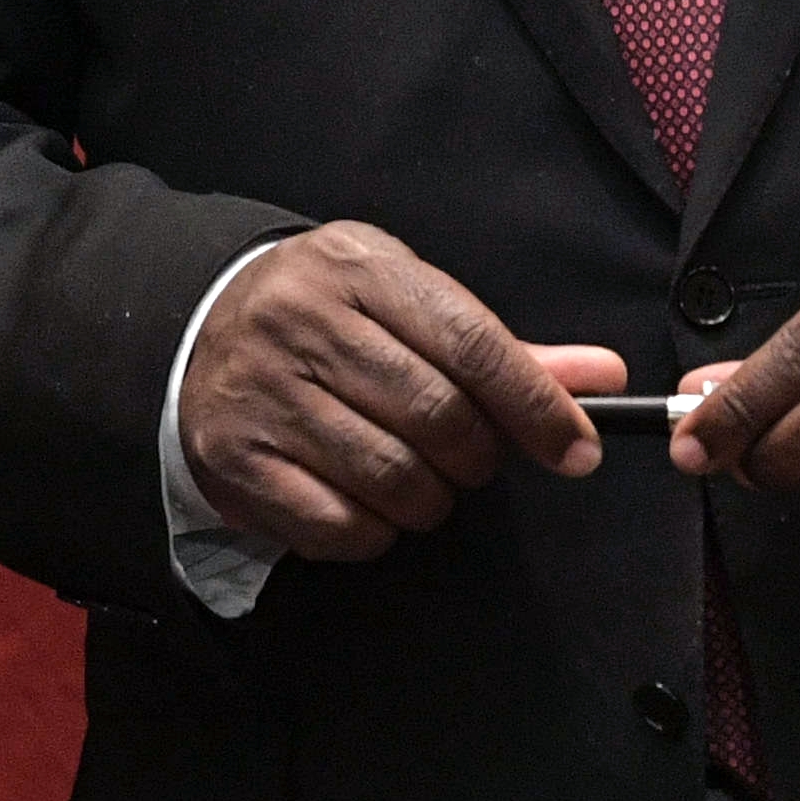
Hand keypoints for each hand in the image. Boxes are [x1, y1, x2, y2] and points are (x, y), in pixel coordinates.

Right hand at [179, 221, 622, 561]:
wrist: (196, 330)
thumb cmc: (329, 319)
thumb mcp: (406, 303)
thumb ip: (503, 348)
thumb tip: (604, 378)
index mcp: (356, 269)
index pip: (470, 341)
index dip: (536, 404)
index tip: (578, 450)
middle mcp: (301, 323)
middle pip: (438, 417)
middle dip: (478, 456)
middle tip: (472, 458)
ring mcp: (262, 393)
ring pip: (395, 479)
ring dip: (431, 499)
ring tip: (420, 479)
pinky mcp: (235, 460)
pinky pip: (340, 525)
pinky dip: (374, 530)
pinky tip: (368, 501)